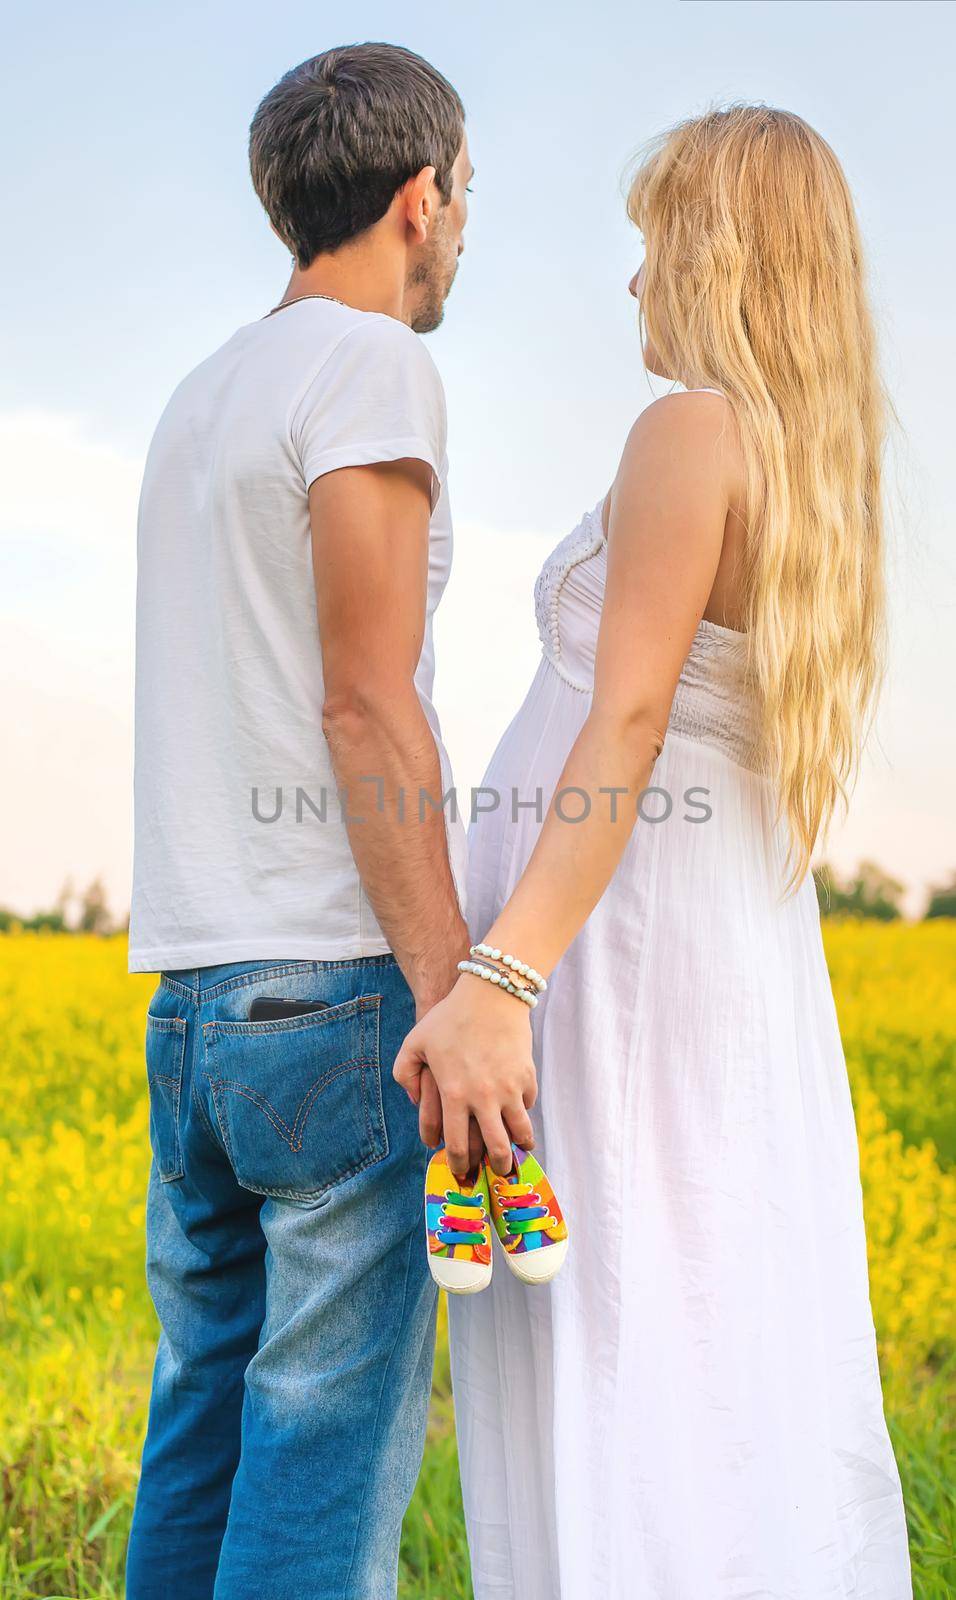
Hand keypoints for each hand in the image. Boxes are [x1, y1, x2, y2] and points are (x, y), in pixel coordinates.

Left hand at [393, 974, 536, 1176]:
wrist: (490, 994)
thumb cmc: (450, 1017)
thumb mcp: (415, 1042)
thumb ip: (404, 1073)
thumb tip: (412, 1100)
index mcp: (454, 1094)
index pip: (457, 1145)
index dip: (458, 1164)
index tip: (460, 1170)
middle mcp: (484, 1097)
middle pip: (494, 1148)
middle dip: (496, 1167)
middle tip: (496, 1172)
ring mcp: (509, 1088)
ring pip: (519, 1133)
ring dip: (518, 1147)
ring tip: (517, 1152)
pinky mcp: (527, 1076)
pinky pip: (528, 1105)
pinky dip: (524, 1114)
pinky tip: (519, 1115)